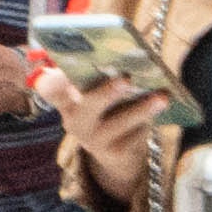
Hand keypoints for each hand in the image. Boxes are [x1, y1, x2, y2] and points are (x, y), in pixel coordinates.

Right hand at [28, 52, 169, 189]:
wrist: (114, 153)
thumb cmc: (105, 111)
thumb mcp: (95, 96)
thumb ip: (100, 79)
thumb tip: (128, 58)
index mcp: (65, 101)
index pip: (49, 89)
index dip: (53, 78)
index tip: (62, 68)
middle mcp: (74, 121)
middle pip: (89, 104)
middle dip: (108, 92)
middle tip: (126, 78)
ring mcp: (93, 140)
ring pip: (120, 121)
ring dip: (143, 108)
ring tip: (162, 97)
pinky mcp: (114, 153)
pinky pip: (135, 134)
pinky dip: (149, 119)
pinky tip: (161, 108)